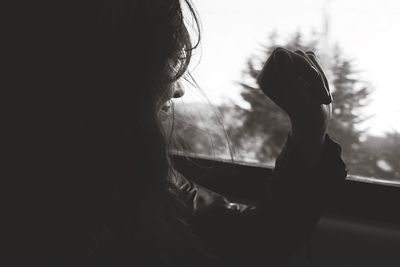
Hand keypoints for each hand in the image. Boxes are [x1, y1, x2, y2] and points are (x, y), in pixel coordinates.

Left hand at [257, 48, 332, 162]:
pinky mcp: (298, 67)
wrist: (315, 120)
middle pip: (296, 54)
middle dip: (312, 71)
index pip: (279, 53)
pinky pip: (312, 58)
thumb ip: (287, 72)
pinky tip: (319, 90)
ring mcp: (286, 68)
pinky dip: (321, 73)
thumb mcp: (296, 92)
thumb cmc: (305, 110)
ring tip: (322, 96)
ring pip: (306, 56)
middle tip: (323, 94)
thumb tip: (278, 52)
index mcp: (265, 78)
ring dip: (319, 76)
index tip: (314, 75)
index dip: (299, 61)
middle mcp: (273, 72)